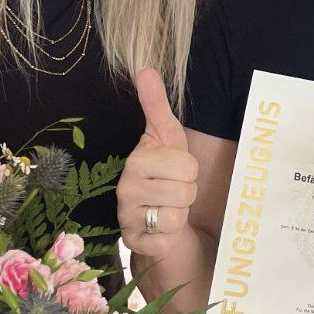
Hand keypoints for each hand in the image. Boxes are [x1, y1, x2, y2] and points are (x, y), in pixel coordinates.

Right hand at [116, 67, 198, 262]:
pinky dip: (171, 234)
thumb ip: (156, 104)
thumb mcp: (166, 135)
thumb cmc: (166, 170)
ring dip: (179, 212)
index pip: (186, 166)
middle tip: (172, 188)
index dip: (188, 169)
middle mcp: (126, 190)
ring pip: (177, 216)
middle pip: (185, 191)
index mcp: (136, 161)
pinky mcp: (135, 245)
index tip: (174, 168)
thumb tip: (145, 69)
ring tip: (167, 206)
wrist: (155, 213)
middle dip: (186, 191)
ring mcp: (128, 219)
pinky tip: (160, 228)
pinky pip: (168, 239)